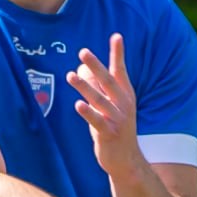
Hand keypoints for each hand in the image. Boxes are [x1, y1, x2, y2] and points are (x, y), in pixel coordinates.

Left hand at [67, 34, 141, 169]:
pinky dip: (88, 113)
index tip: (117, 36)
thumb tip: (80, 67)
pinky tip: (78, 104)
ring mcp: (118, 120)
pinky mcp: (109, 134)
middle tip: (83, 52)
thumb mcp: (109, 106)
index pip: (120, 71)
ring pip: (99, 100)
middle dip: (96, 66)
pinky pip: (97, 121)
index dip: (118, 54)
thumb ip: (98, 88)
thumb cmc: (114, 129)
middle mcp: (124, 105)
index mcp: (125, 95)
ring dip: (85, 87)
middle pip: (108, 82)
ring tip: (70, 76)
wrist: (126, 160)